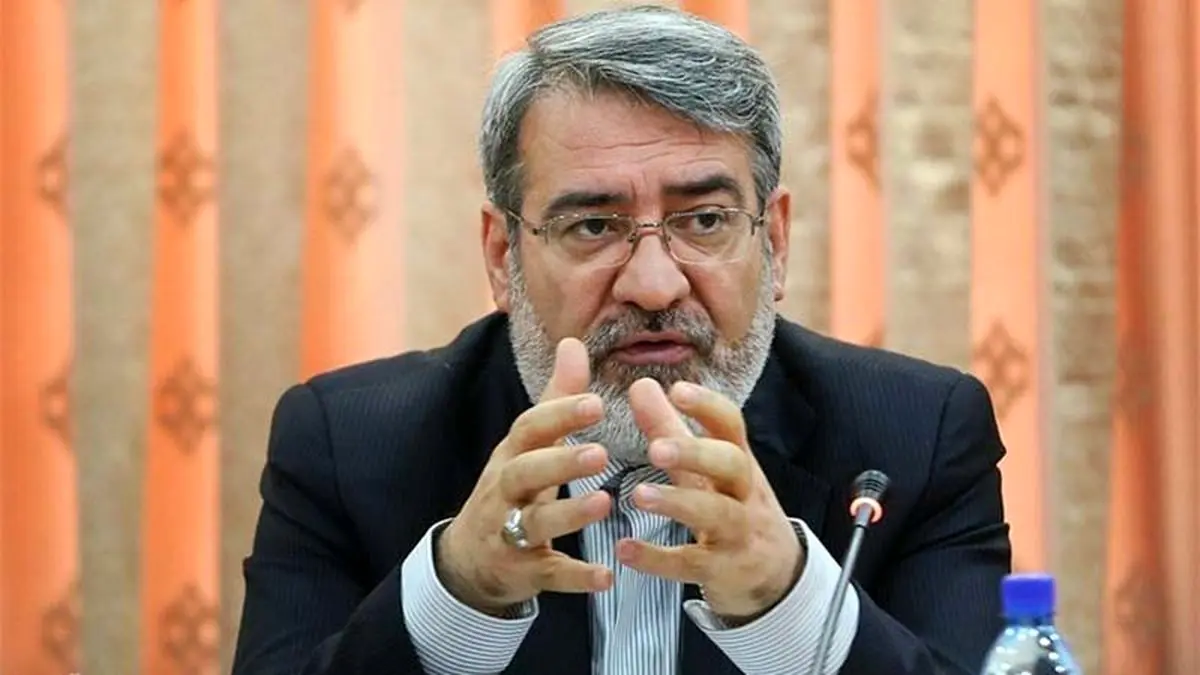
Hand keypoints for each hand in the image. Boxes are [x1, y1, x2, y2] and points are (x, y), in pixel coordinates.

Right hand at [436, 338, 614, 614]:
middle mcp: (505, 491)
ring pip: (534, 522)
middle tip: (600, 452)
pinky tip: (606, 577)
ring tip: (604, 502)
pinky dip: (576, 577)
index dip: (559, 415)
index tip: (595, 402)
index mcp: (512, 455)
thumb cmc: (511, 490)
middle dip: (559, 462)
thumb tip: (573, 342)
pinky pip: (548, 574)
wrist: (469, 559)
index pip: (529, 428)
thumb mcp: (527, 445)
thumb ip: (556, 398)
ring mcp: (509, 532)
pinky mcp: (522, 571)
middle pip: (525, 473)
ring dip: (569, 514)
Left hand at [616, 378, 802, 620]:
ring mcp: (738, 533)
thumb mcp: (707, 469)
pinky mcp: (723, 570)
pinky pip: (692, 564)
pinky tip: (625, 549)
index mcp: (737, 461)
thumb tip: (641, 385)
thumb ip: (670, 428)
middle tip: (655, 448)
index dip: (708, 406)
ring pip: (717, 514)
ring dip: (678, 503)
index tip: (678, 390)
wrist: (776, 574)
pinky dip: (658, 560)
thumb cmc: (732, 505)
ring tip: (638, 495)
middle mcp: (744, 493)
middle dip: (696, 454)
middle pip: (732, 466)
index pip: (732, 426)